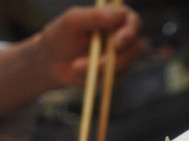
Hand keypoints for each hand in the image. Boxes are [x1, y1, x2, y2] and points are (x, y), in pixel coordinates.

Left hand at [0, 5, 145, 120]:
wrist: (51, 63)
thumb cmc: (60, 36)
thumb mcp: (72, 21)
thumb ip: (95, 16)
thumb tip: (120, 15)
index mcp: (113, 17)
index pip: (133, 20)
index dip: (130, 32)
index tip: (116, 44)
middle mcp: (122, 35)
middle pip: (137, 46)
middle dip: (119, 57)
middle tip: (98, 64)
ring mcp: (121, 55)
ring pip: (128, 64)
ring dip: (103, 68)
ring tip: (76, 67)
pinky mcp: (117, 72)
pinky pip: (117, 77)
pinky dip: (99, 77)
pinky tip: (82, 73)